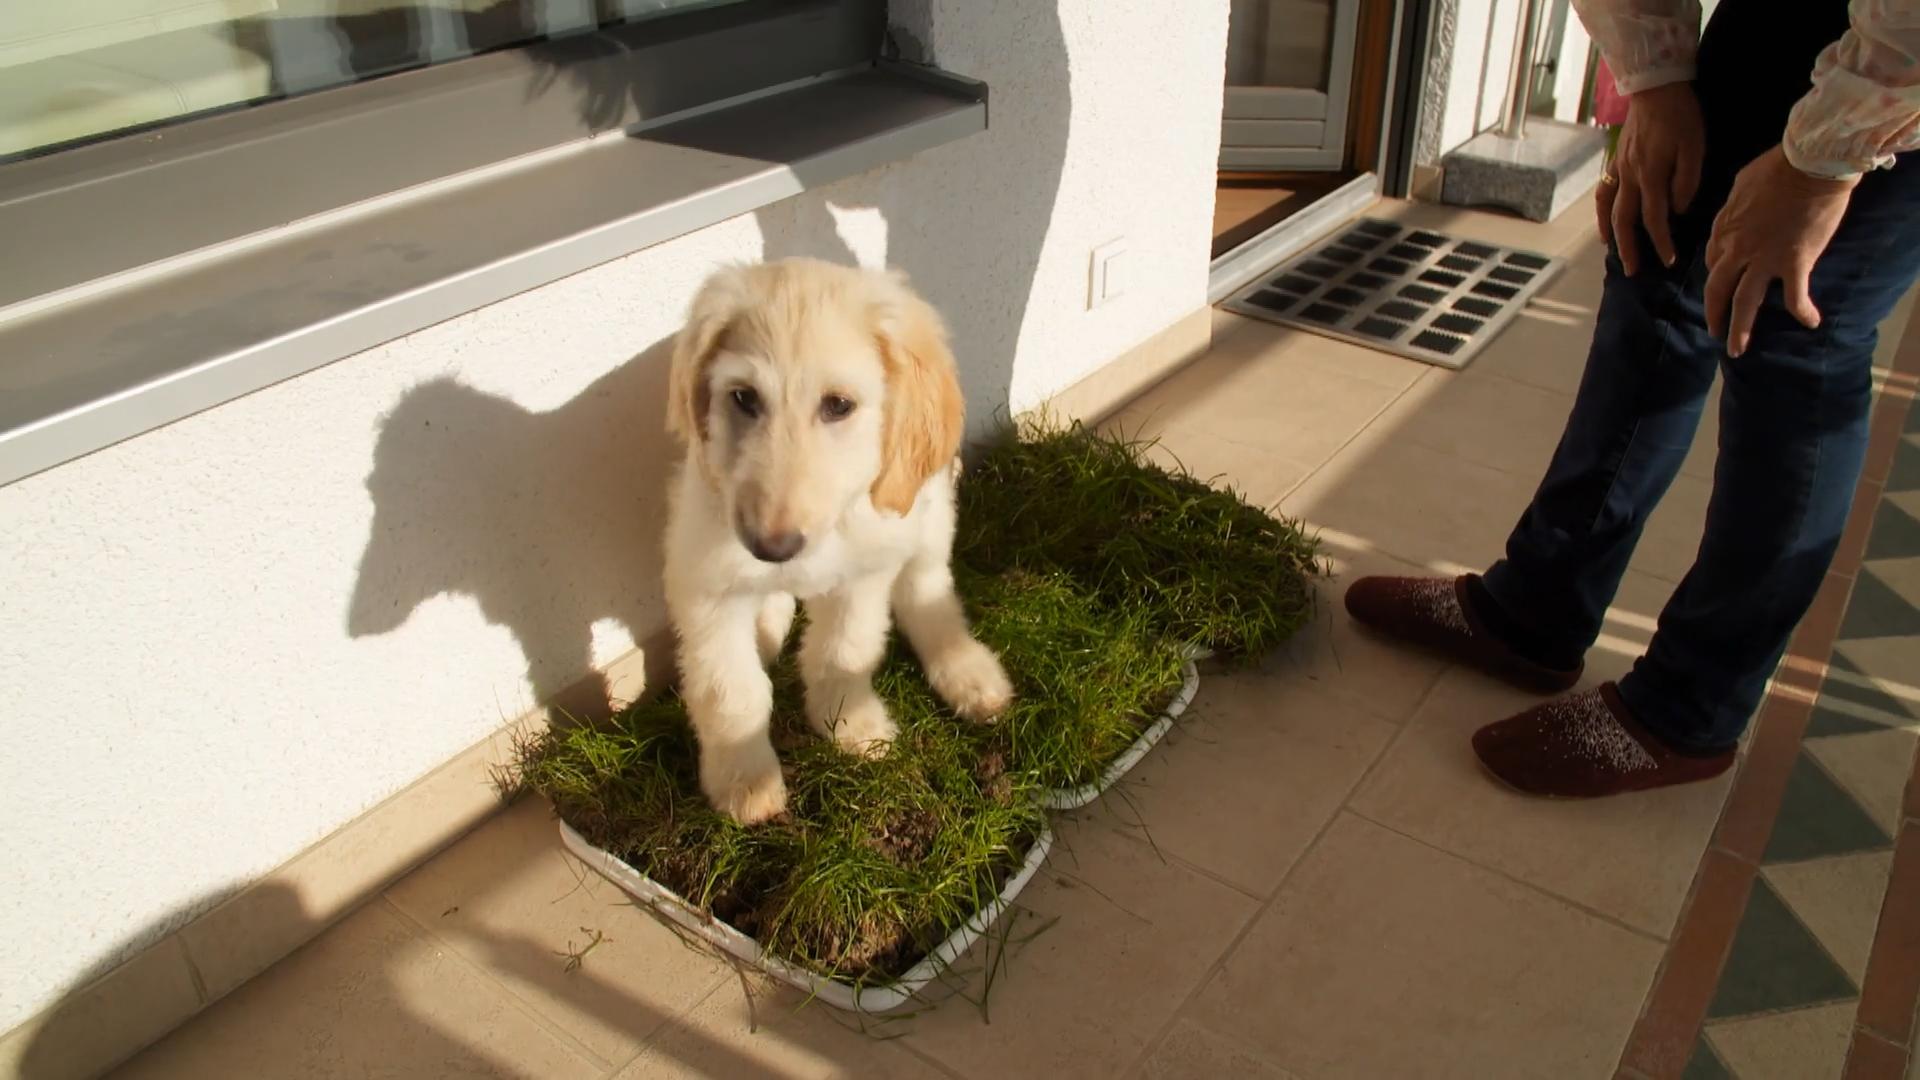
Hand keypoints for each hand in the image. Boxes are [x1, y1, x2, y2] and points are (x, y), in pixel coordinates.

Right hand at [1597, 83, 1705, 273]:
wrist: (1655, 86)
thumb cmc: (1680, 115)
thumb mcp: (1694, 147)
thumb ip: (1686, 181)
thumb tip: (1678, 209)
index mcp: (1651, 176)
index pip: (1655, 219)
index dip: (1662, 242)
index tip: (1670, 260)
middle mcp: (1630, 177)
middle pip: (1625, 221)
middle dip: (1630, 248)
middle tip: (1635, 270)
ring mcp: (1620, 168)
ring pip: (1609, 208)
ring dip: (1611, 233)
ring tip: (1615, 252)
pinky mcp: (1617, 160)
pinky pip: (1604, 191)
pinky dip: (1602, 211)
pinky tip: (1605, 222)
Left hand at [1704, 145, 1857, 356]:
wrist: (1809, 164)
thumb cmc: (1778, 166)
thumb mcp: (1742, 184)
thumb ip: (1735, 206)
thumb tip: (1736, 213)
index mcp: (1724, 229)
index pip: (1714, 260)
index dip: (1718, 275)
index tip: (1723, 285)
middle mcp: (1737, 249)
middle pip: (1717, 289)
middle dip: (1713, 314)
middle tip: (1713, 332)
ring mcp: (1763, 259)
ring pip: (1743, 303)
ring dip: (1739, 330)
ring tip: (1736, 350)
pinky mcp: (1794, 263)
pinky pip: (1794, 295)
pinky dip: (1803, 311)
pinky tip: (1810, 323)